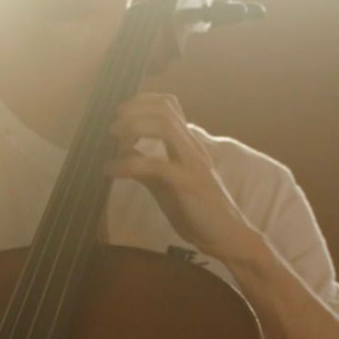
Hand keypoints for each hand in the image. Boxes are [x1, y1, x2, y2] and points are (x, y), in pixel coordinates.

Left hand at [108, 93, 258, 264]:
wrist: (226, 237)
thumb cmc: (197, 211)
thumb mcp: (165, 183)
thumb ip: (146, 165)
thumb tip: (121, 151)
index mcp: (187, 144)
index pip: (168, 104)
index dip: (140, 101)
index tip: (120, 115)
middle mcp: (192, 147)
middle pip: (165, 108)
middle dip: (133, 111)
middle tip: (112, 128)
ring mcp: (192, 163)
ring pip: (165, 126)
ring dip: (134, 127)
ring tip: (114, 143)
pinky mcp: (188, 184)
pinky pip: (157, 165)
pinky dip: (128, 164)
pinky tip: (112, 172)